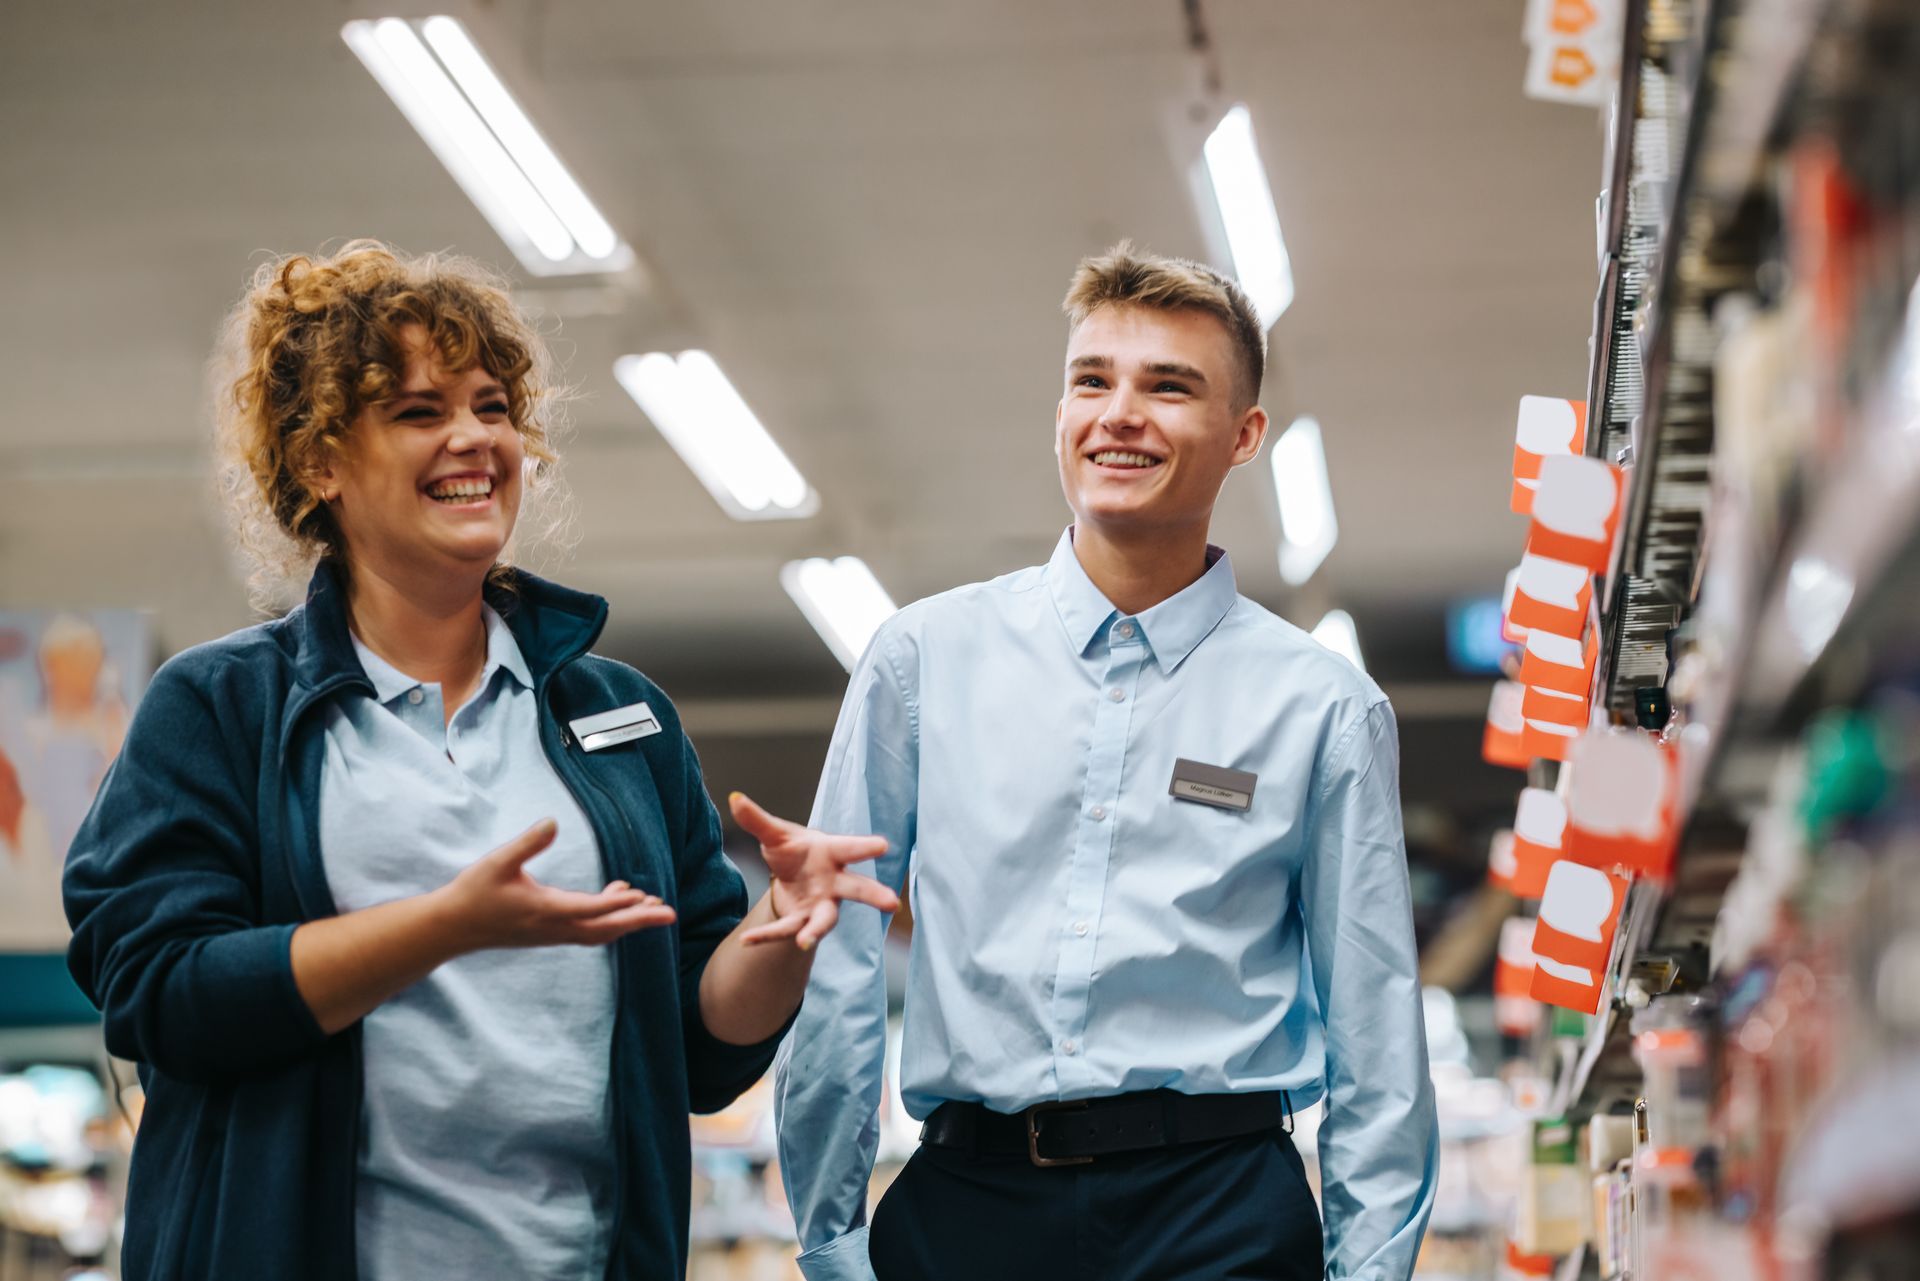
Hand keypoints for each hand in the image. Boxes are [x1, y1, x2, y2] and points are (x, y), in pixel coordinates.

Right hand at [438, 819, 676, 952]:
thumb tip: (552, 822)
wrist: (453, 928)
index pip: (589, 909)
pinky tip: (618, 897)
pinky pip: (588, 931)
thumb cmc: (474, 892)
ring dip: (627, 921)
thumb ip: (527, 843)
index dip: (617, 904)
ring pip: (599, 933)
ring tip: (653, 905)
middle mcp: (554, 927)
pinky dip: (609, 919)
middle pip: (605, 929)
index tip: (643, 897)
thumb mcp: (498, 862)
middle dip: (638, 921)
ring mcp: (552, 934)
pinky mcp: (549, 933)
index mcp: (544, 910)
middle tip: (669, 914)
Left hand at [728, 792, 896, 948]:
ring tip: (806, 942)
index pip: (850, 847)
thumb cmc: (794, 850)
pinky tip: (748, 939)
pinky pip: (789, 929)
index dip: (866, 847)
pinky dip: (768, 935)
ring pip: (826, 920)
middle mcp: (835, 881)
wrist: (791, 876)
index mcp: (832, 852)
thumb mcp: (775, 834)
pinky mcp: (804, 920)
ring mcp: (823, 904)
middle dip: (874, 895)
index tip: (883, 845)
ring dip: (817, 931)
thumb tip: (734, 799)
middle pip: (857, 888)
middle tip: (892, 903)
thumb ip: (757, 819)